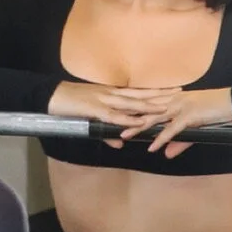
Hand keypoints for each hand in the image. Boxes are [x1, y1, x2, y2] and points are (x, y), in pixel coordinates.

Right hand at [48, 79, 181, 148]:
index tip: (172, 88)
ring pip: (132, 103)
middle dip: (160, 94)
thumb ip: (107, 130)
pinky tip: (140, 121)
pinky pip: (115, 116)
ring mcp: (104, 100)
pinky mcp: (95, 110)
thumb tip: (120, 142)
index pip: (138, 91)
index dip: (155, 90)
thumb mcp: (90, 117)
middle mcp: (111, 94)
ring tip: (167, 106)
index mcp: (110, 93)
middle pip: (141, 94)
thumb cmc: (69, 104)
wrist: (50, 96)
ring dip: (150, 105)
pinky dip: (128, 119)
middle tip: (180, 93)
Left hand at [115, 86, 231, 157]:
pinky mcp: (190, 116)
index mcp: (173, 99)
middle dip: (128, 117)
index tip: (115, 114)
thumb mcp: (196, 127)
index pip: (147, 104)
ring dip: (139, 127)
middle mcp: (173, 100)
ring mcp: (181, 107)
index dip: (131, 109)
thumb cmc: (216, 111)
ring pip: (155, 118)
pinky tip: (153, 146)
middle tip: (110, 123)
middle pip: (146, 110)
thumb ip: (179, 141)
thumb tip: (165, 154)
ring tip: (125, 135)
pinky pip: (173, 129)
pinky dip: (162, 138)